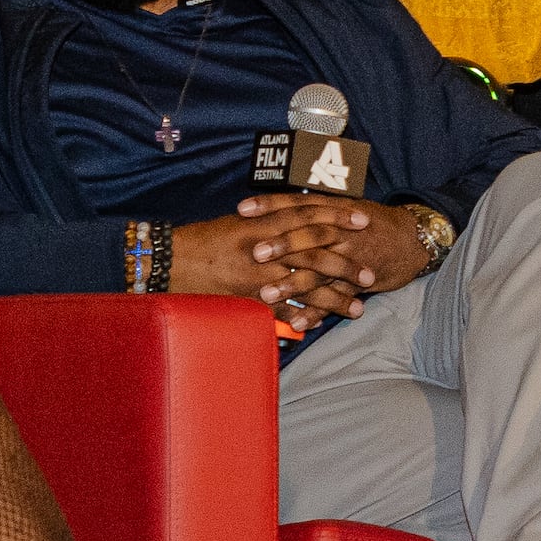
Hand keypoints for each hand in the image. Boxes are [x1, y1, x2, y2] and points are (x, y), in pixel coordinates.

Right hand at [173, 197, 389, 326]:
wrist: (169, 258)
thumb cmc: (204, 239)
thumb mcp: (239, 222)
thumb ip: (269, 221)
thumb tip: (296, 218)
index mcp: (265, 222)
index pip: (310, 214)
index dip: (339, 217)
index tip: (363, 220)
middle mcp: (266, 246)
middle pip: (316, 253)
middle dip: (346, 265)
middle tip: (370, 274)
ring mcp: (259, 274)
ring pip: (306, 286)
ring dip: (333, 298)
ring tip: (356, 308)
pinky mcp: (248, 297)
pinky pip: (280, 310)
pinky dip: (300, 318)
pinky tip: (319, 326)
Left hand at [243, 192, 433, 302]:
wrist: (412, 239)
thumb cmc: (373, 223)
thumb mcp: (346, 207)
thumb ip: (314, 210)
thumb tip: (277, 209)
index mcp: (334, 209)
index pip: (298, 203)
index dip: (270, 205)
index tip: (243, 209)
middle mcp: (342, 231)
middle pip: (309, 235)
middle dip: (282, 244)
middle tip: (255, 253)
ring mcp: (352, 257)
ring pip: (320, 270)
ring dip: (293, 284)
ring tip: (267, 294)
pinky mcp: (360, 281)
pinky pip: (337, 298)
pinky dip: (318, 312)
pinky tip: (297, 323)